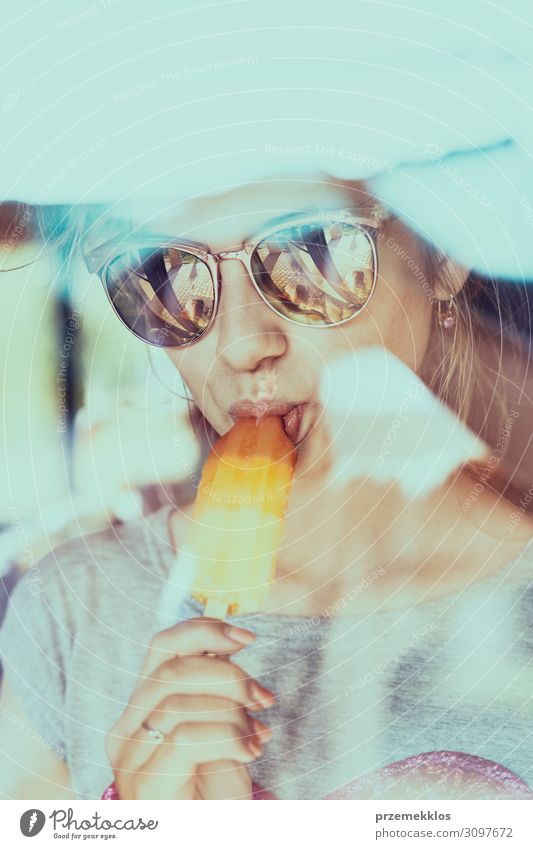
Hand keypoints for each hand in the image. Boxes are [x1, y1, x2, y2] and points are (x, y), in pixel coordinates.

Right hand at [106, 618, 273, 798]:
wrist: (209, 833)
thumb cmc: (215, 786)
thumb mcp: (218, 724)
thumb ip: (214, 686)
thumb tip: (232, 637)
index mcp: (142, 705)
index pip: (162, 646)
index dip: (204, 630)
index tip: (248, 637)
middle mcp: (125, 728)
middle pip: (170, 669)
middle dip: (227, 674)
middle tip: (264, 697)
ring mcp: (130, 757)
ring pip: (176, 700)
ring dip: (231, 711)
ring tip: (259, 733)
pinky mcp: (143, 782)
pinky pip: (184, 737)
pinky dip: (228, 736)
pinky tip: (251, 750)